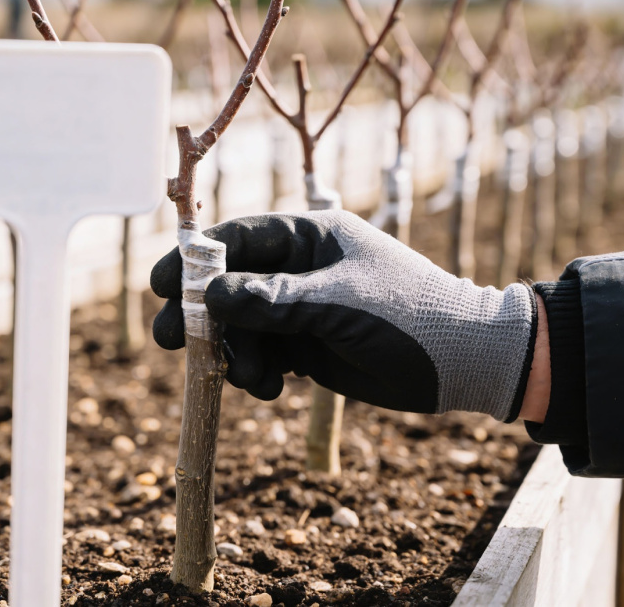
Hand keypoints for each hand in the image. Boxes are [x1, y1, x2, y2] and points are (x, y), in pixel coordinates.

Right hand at [151, 210, 536, 420]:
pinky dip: (256, 372)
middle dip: (200, 315)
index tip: (160, 285)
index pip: (239, 238)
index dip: (195, 260)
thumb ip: (273, 301)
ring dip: (234, 354)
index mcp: (311, 236)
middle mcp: (300, 268)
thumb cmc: (409, 316)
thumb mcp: (339, 304)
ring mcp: (301, 308)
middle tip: (170, 342)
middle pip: (230, 285)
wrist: (463, 361)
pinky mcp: (307, 345)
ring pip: (241, 326)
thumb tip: (208, 296)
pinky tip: (272, 388)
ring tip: (253, 380)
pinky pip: (262, 354)